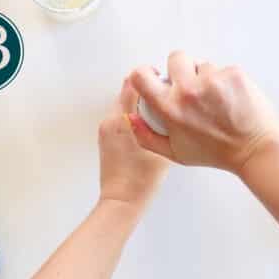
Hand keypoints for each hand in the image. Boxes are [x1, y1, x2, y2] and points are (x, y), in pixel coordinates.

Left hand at [98, 80, 169, 206]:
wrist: (122, 200)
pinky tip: (149, 129)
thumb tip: (173, 111)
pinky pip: (121, 119)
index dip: (149, 77)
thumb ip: (165, 126)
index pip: (133, 84)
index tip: (162, 79)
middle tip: (164, 97)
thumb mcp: (163, 150)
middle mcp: (110, 121)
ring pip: (124, 105)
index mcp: (122, 120)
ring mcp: (106, 130)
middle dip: (147, 92)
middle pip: (127, 92)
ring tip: (159, 114)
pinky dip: (134, 117)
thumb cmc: (140, 181)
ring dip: (140, 105)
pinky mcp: (106, 139)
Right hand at [126, 51, 278, 173]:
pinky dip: (226, 81)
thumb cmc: (218, 154)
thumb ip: (147, 136)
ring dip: (206, 77)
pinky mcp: (234, 74)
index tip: (155, 76)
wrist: (255, 150)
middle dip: (182, 70)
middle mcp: (189, 90)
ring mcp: (213, 80)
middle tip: (193, 88)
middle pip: (176, 58)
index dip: (146, 73)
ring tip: (216, 100)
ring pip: (203, 64)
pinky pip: (223, 69)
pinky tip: (231, 99)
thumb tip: (132, 118)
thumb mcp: (176, 153)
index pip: (141, 75)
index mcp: (170, 108)